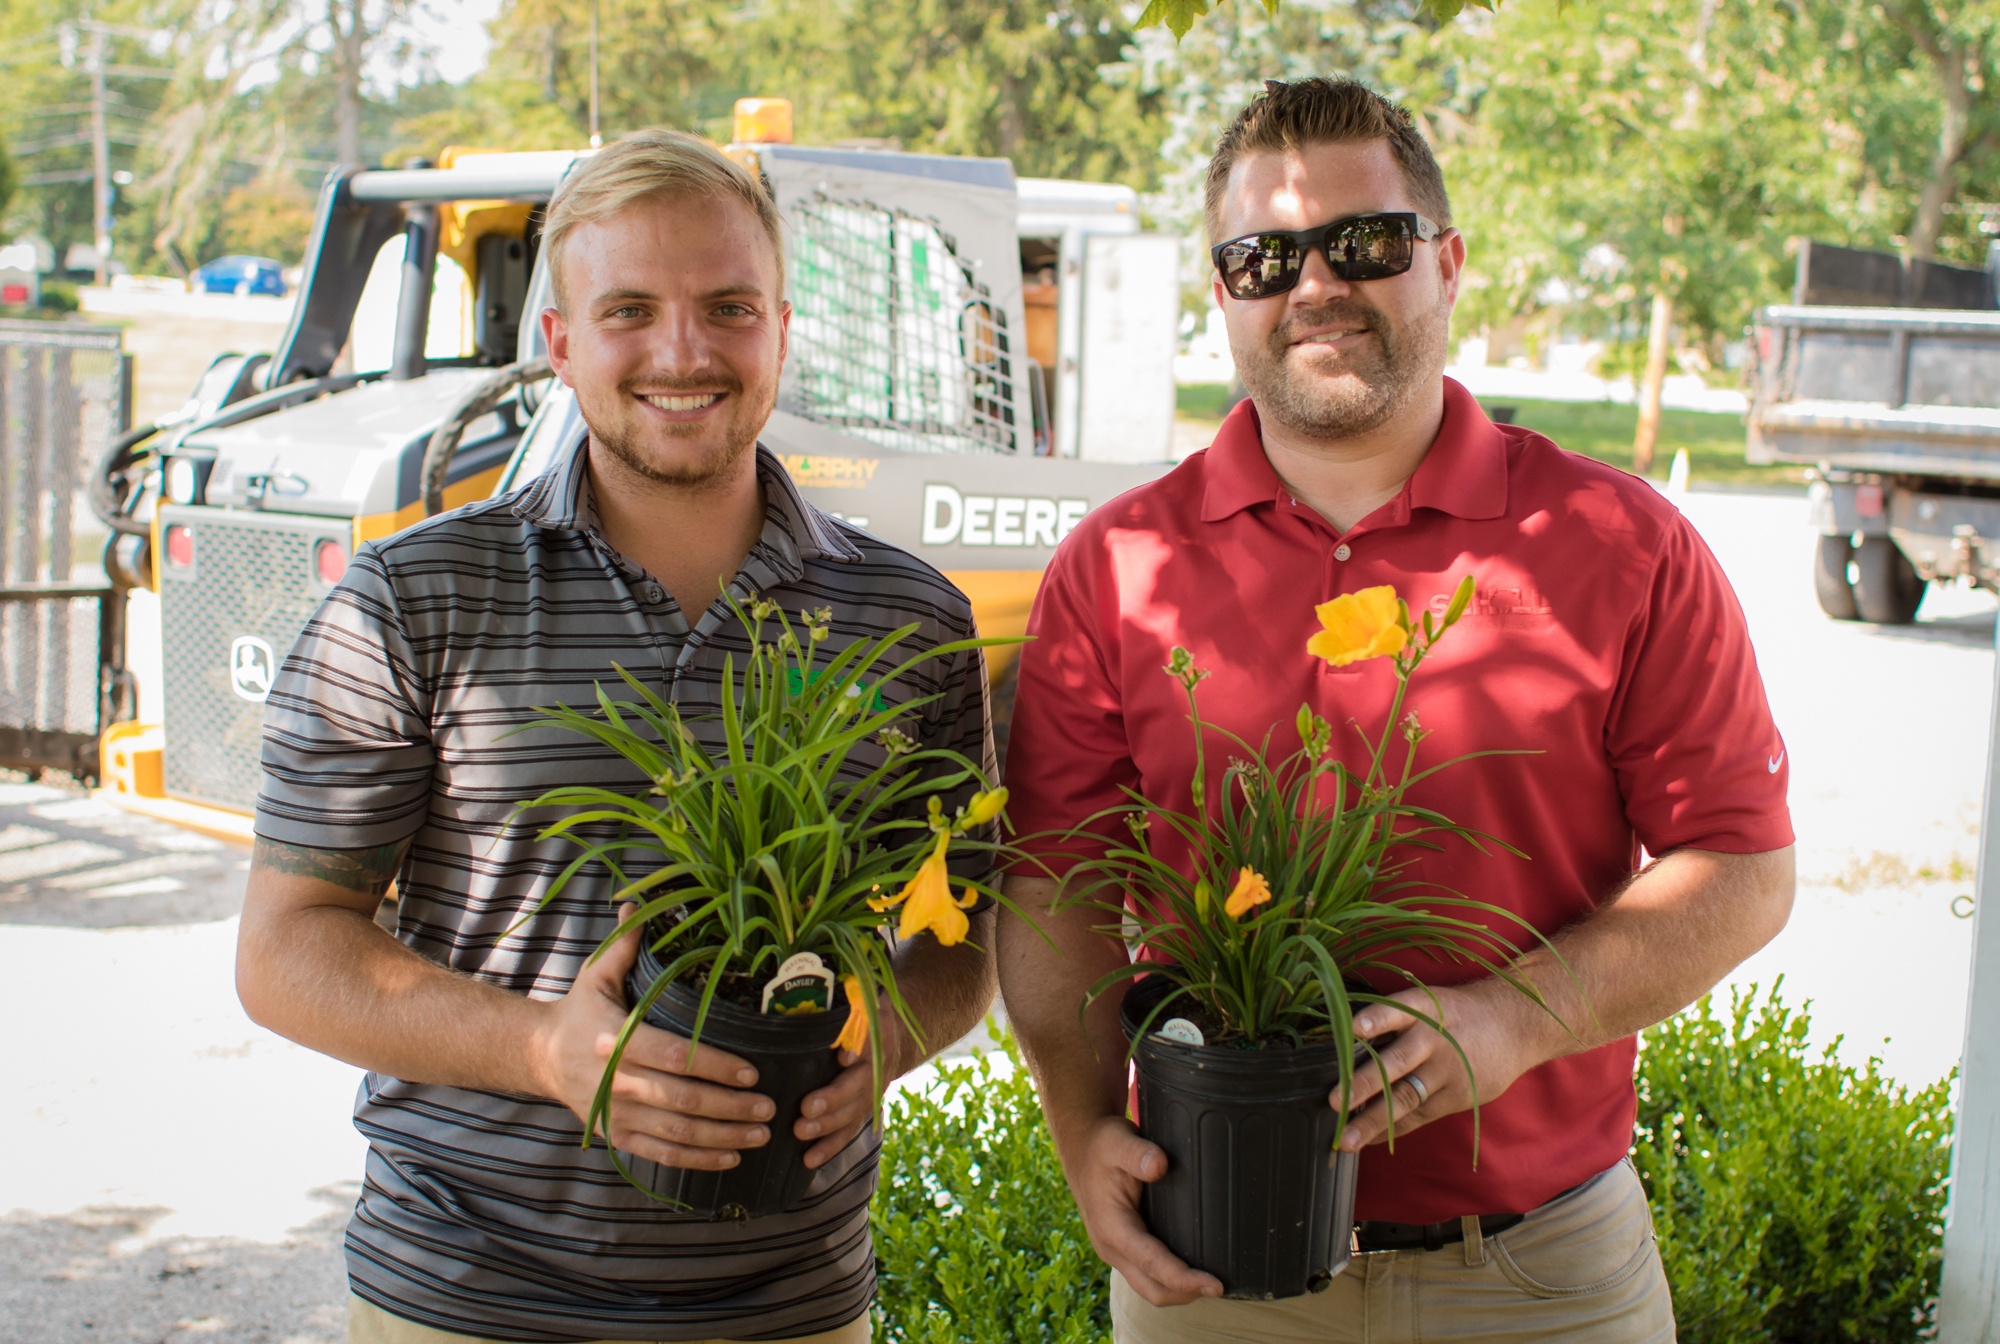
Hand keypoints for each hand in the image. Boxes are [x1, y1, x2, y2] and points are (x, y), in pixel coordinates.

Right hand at [532, 905, 774, 1170]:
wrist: (540, 1056)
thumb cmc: (581, 1011)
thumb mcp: (596, 973)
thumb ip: (624, 944)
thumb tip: (640, 902)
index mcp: (614, 1039)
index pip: (672, 1056)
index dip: (714, 1066)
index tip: (752, 1072)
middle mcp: (614, 1081)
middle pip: (680, 1099)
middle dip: (728, 1107)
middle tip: (768, 1108)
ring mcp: (615, 1114)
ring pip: (675, 1132)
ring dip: (721, 1138)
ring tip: (760, 1134)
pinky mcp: (616, 1136)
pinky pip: (660, 1154)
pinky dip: (696, 1160)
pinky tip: (730, 1159)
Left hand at [795, 1011, 908, 1169]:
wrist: (893, 1034)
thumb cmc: (861, 1012)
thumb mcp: (859, 998)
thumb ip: (844, 1002)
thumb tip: (809, 990)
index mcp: (878, 1032)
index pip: (870, 1039)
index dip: (858, 1048)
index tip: (844, 1056)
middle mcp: (879, 1065)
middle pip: (859, 1084)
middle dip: (833, 1098)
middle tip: (806, 1108)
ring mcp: (874, 1091)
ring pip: (854, 1112)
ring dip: (828, 1127)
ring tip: (801, 1133)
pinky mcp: (864, 1109)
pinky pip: (849, 1131)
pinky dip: (830, 1147)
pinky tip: (809, 1159)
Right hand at [1061, 1114, 1221, 1306]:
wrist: (1082, 1148)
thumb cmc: (1102, 1145)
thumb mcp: (1118, 1141)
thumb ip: (1138, 1154)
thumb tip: (1159, 1165)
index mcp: (1112, 1227)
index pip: (1152, 1264)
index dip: (1184, 1279)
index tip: (1215, 1284)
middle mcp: (1111, 1247)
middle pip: (1153, 1290)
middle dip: (1186, 1293)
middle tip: (1221, 1287)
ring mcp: (1115, 1251)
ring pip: (1150, 1288)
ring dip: (1179, 1291)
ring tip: (1211, 1284)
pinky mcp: (1122, 1248)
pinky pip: (1147, 1277)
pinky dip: (1170, 1281)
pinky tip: (1191, 1271)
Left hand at [1336, 981, 1549, 1151]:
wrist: (1513, 1026)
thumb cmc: (1453, 1015)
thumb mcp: (1429, 1003)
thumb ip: (1394, 1020)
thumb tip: (1345, 1046)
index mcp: (1423, 1008)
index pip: (1397, 1010)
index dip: (1376, 1019)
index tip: (1354, 1028)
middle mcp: (1434, 1039)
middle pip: (1397, 1062)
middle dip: (1364, 1083)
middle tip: (1335, 1102)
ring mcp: (1447, 1070)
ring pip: (1406, 1098)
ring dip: (1373, 1121)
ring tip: (1346, 1138)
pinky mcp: (1457, 1096)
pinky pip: (1419, 1115)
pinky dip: (1392, 1129)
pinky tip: (1368, 1139)